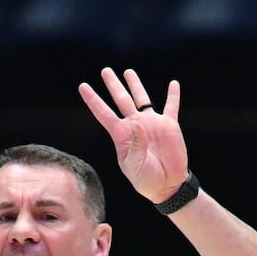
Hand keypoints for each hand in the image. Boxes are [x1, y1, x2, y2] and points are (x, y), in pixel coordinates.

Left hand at [78, 66, 189, 204]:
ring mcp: (151, 123)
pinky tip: (173, 84)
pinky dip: (173, 95)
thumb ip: (135, 145)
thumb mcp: (135, 166)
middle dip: (113, 85)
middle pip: (121, 100)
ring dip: (135, 85)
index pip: (104, 113)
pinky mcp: (169, 125)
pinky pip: (171, 107)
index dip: (93, 99)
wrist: (167, 185)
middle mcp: (134, 125)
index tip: (82, 86)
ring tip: (128, 72)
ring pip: (141, 98)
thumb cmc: (146, 180)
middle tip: (105, 70)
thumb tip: (137, 123)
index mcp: (122, 135)